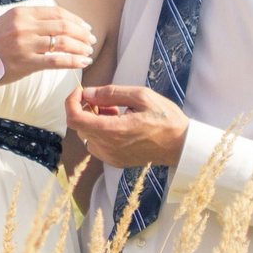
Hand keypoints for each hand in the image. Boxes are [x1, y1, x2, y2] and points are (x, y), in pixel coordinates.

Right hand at [0, 4, 97, 78]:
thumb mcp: (10, 23)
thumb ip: (33, 22)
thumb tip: (61, 26)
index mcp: (22, 13)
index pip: (57, 12)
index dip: (75, 19)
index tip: (85, 27)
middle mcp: (24, 26)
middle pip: (63, 26)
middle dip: (82, 33)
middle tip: (91, 40)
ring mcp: (25, 44)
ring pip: (63, 42)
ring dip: (80, 47)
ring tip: (88, 52)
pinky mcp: (26, 62)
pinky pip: (56, 61)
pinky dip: (73, 61)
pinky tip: (83, 63)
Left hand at [65, 85, 189, 169]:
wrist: (182, 145)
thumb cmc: (165, 118)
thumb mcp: (141, 96)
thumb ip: (110, 93)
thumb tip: (87, 93)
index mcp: (113, 131)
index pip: (74, 118)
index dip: (71, 101)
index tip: (81, 91)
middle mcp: (108, 148)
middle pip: (79, 126)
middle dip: (86, 108)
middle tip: (106, 99)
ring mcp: (111, 157)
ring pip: (87, 135)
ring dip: (94, 120)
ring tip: (116, 111)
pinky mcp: (115, 161)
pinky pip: (97, 144)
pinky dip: (100, 131)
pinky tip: (119, 123)